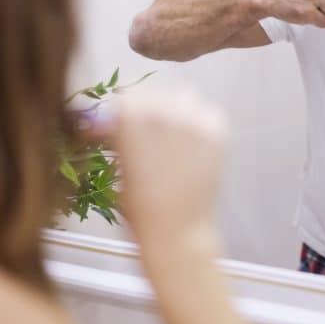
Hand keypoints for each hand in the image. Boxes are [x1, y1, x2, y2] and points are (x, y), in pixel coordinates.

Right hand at [107, 86, 225, 246]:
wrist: (176, 230)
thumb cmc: (139, 205)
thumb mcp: (119, 163)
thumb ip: (117, 135)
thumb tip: (106, 121)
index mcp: (130, 115)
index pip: (128, 95)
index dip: (127, 110)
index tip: (126, 124)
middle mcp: (162, 108)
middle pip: (157, 93)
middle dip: (152, 110)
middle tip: (152, 134)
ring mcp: (194, 118)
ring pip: (185, 97)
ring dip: (178, 111)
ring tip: (175, 138)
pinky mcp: (218, 131)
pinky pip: (209, 112)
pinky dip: (202, 122)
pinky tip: (195, 145)